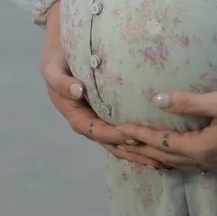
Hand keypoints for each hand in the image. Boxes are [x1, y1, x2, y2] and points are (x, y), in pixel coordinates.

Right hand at [39, 4, 165, 170]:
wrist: (60, 56)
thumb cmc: (57, 62)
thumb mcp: (53, 70)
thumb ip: (62, 82)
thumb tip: (78, 91)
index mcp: (76, 117)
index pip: (96, 131)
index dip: (113, 136)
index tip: (131, 137)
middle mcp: (89, 123)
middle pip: (111, 144)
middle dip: (132, 152)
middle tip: (156, 157)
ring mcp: (100, 121)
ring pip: (120, 143)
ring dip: (139, 152)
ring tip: (163, 159)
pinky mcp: (109, 116)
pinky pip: (124, 132)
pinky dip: (139, 140)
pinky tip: (158, 144)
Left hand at [114, 88, 216, 172]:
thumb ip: (188, 102)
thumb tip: (156, 99)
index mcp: (200, 148)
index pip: (160, 142)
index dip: (138, 134)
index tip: (118, 126)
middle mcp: (202, 161)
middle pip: (162, 158)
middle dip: (137, 149)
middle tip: (115, 142)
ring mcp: (212, 164)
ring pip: (172, 165)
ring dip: (150, 157)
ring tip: (132, 151)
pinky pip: (184, 165)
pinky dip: (167, 160)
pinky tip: (165, 155)